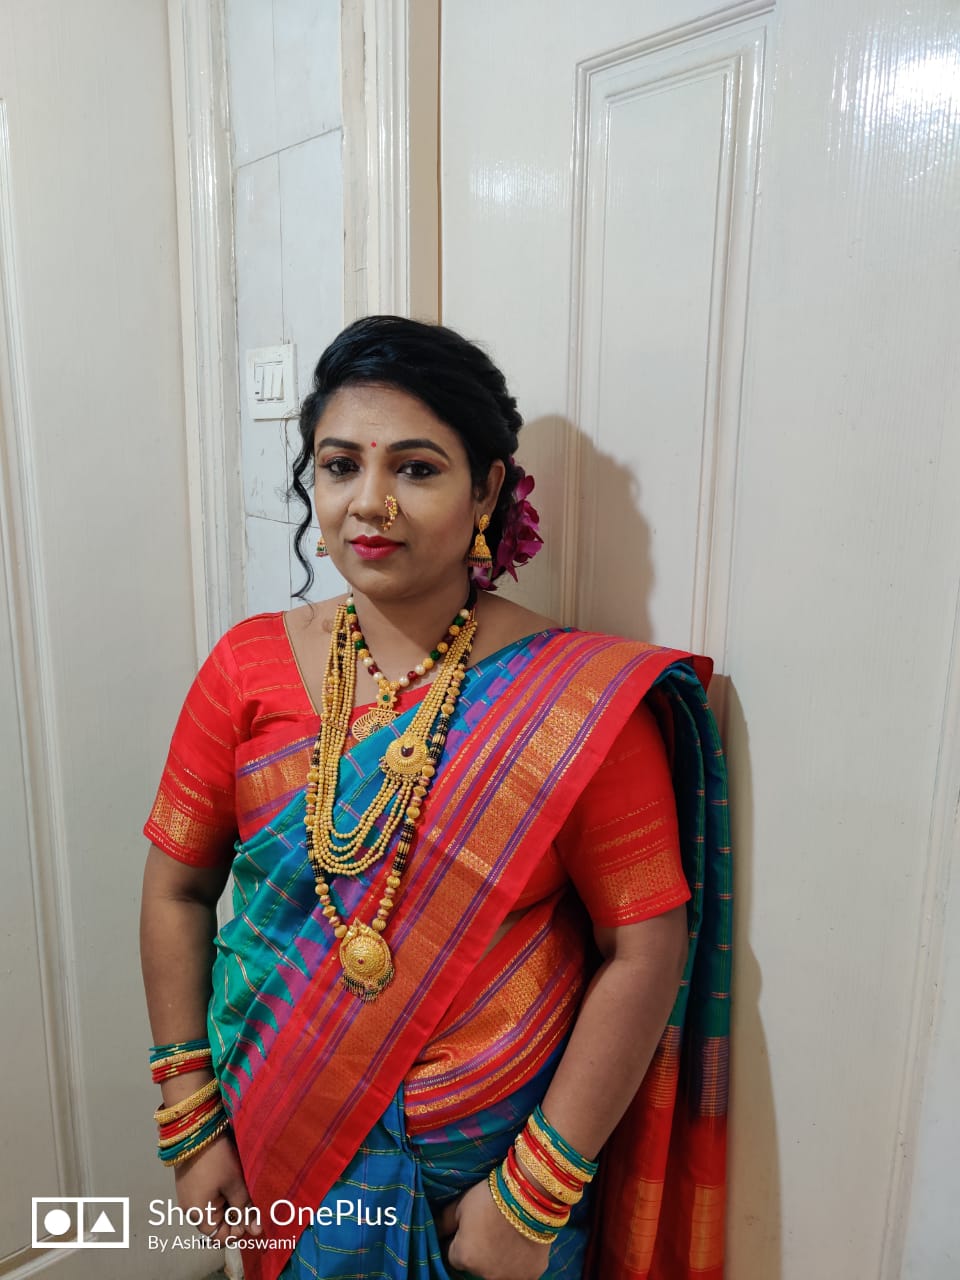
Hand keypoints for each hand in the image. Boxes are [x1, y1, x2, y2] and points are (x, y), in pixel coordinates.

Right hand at [173, 1131, 261, 1246]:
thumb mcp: (235, 1184)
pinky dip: (219, 1194)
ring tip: (240, 1186)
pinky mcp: (189, 1185)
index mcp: (199, 1215)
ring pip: (213, 1210)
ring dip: (228, 1203)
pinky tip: (230, 1180)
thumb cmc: (215, 1159)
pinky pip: (206, 1199)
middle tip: (250, 1198)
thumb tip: (256, 1231)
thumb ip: (245, 1210)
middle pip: (216, 1224)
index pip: (220, 1237)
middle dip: (235, 1215)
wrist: (196, 1131)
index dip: (238, 1230)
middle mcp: (190, 1210)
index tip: (251, 1216)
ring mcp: (187, 1197)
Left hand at [435, 1179, 550, 1279]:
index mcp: (464, 1258)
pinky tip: (521, 1243)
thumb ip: (443, 1223)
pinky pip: (519, 1272)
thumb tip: (432, 1232)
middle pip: (476, 1266)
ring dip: (497, 1260)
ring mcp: (510, 1278)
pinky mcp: (532, 1275)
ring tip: (505, 1235)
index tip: (469, 1228)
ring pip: (497, 1271)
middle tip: (489, 1229)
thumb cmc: (491, 1196)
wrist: (531, 1194)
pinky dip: (519, 1262)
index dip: (460, 1241)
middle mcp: (485, 1275)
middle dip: (478, 1252)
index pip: (453, 1257)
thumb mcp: (460, 1205)